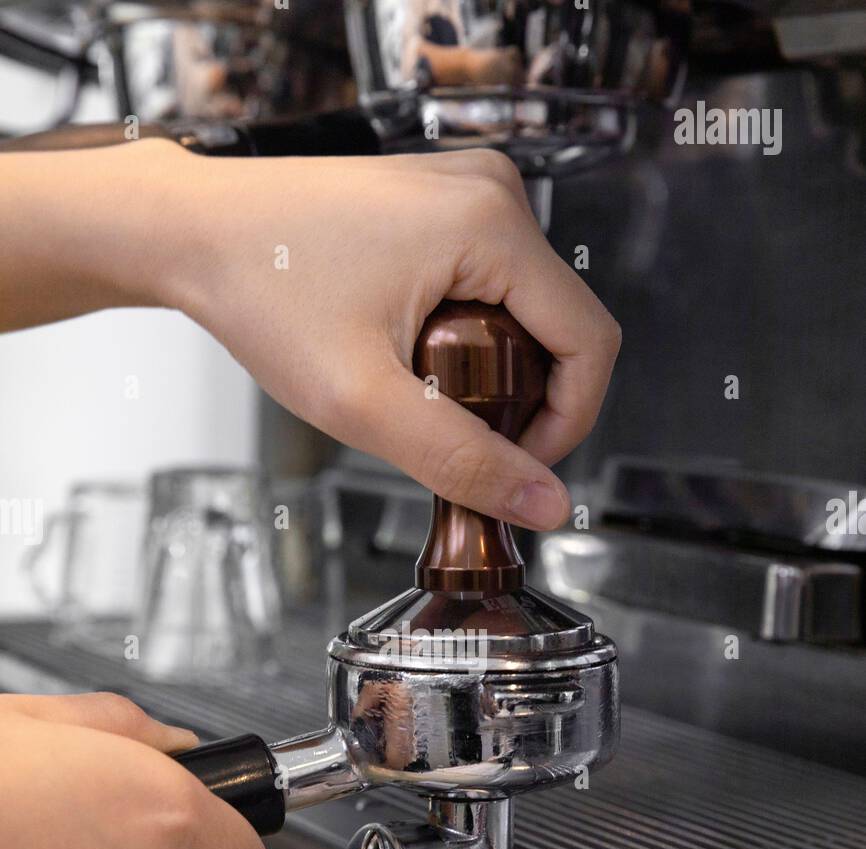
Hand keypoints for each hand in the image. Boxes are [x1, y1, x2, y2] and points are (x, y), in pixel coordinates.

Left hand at [1, 142, 619, 530]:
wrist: (192, 232)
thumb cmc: (262, 292)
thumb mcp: (367, 402)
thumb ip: (464, 461)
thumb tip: (542, 504)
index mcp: (493, 226)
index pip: (590, 345)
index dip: (567, 425)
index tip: (512, 468)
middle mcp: (494, 192)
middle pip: (563, 328)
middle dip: (525, 400)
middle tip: (453, 436)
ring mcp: (468, 190)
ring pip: (530, 311)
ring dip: (496, 371)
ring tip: (421, 394)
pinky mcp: (443, 202)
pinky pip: (494, 285)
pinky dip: (472, 338)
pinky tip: (414, 358)